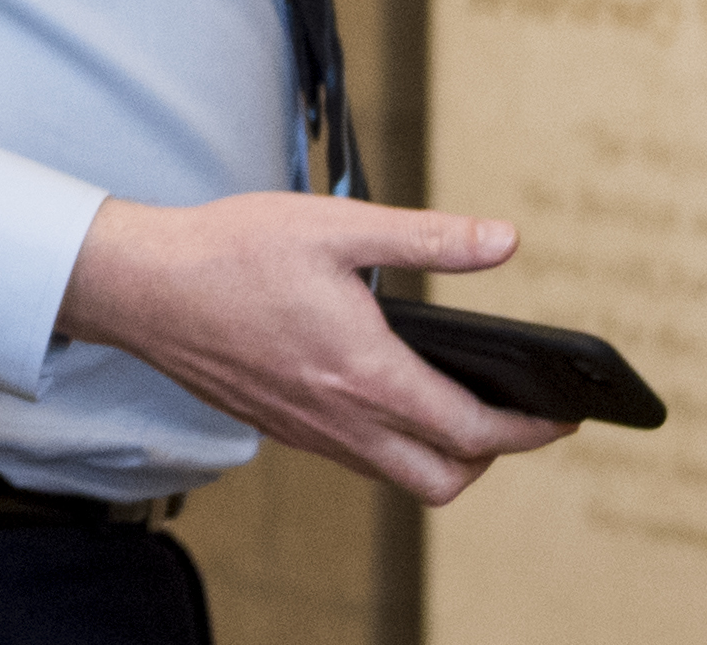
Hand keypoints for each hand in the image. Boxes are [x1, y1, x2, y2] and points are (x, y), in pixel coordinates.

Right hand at [56, 192, 571, 504]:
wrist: (142, 286)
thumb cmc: (231, 249)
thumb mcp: (337, 226)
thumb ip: (428, 237)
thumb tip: (505, 240)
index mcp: (365, 372)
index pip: (473, 431)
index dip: (532, 428)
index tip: (564, 410)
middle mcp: (340, 418)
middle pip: (444, 480)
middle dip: (494, 457)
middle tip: (518, 415)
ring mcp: (307, 431)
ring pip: (399, 477)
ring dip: (442, 455)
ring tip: (459, 404)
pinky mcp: (281, 427)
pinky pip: (355, 458)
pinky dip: (391, 442)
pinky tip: (387, 393)